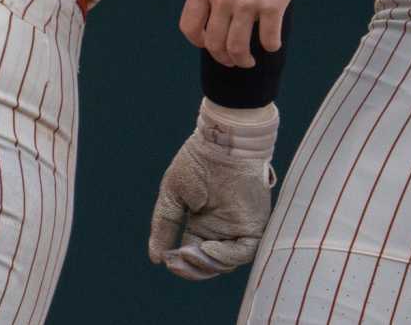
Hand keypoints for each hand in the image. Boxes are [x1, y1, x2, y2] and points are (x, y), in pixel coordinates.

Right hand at [147, 100, 278, 280]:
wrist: (222, 141)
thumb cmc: (197, 161)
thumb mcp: (173, 195)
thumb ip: (165, 226)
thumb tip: (157, 258)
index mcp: (202, 222)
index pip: (192, 253)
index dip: (181, 263)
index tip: (167, 260)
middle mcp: (221, 228)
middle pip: (209, 263)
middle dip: (192, 269)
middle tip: (175, 263)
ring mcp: (238, 227)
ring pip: (226, 262)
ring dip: (206, 265)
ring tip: (188, 254)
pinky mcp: (253, 224)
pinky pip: (243, 251)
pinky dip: (225, 257)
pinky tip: (208, 248)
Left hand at [179, 0, 310, 67]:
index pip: (189, 25)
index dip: (197, 41)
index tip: (207, 43)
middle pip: (214, 43)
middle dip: (222, 57)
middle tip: (232, 58)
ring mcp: (246, 3)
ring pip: (238, 48)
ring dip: (243, 60)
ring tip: (249, 60)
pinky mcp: (272, 5)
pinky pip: (269, 40)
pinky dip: (271, 46)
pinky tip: (272, 43)